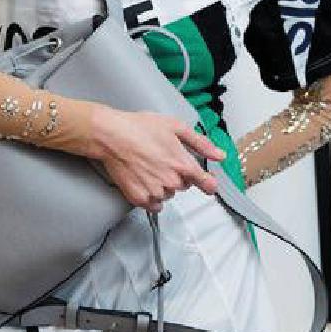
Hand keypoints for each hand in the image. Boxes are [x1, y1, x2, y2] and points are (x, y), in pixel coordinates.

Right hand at [82, 106, 224, 210]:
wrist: (111, 136)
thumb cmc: (139, 128)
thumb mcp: (175, 127)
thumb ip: (201, 143)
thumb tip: (219, 155)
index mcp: (183, 164)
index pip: (206, 184)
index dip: (208, 183)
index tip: (208, 185)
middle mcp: (172, 182)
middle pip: (184, 186)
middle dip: (177, 175)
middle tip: (162, 160)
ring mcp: (155, 192)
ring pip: (168, 195)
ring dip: (163, 185)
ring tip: (149, 167)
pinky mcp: (140, 199)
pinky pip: (154, 205)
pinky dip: (151, 196)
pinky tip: (144, 180)